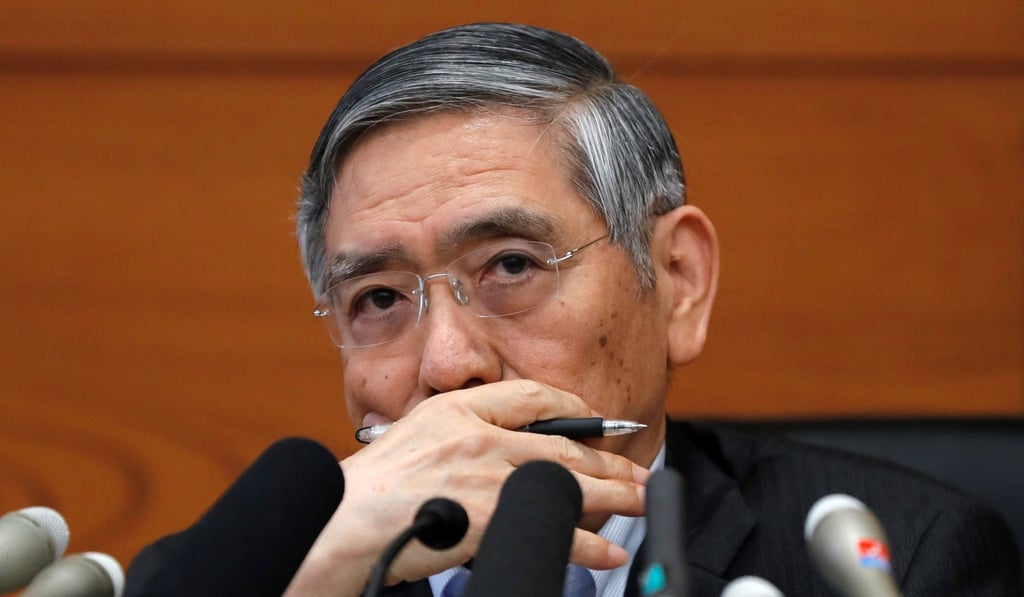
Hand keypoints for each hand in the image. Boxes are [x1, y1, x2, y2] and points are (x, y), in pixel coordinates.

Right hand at [284, 379, 648, 595]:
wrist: (341, 523)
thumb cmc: (373, 488)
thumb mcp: (418, 434)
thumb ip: (464, 429)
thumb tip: (511, 445)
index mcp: (459, 407)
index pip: (534, 396)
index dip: (576, 411)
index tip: (597, 424)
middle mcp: (477, 435)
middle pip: (564, 445)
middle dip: (609, 462)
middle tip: (638, 475)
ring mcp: (484, 476)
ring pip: (568, 483)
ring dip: (613, 496)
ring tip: (640, 503)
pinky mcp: (486, 518)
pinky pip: (550, 529)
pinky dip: (585, 543)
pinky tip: (606, 550)